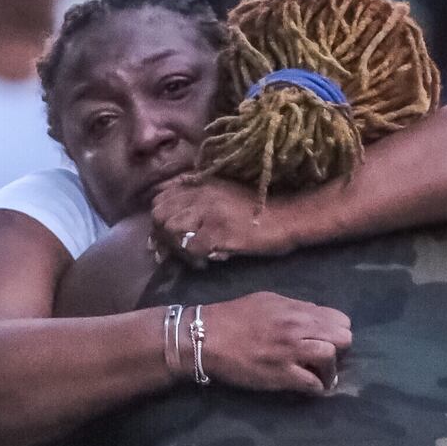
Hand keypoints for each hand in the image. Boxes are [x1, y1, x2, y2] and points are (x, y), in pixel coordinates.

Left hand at [152, 176, 297, 267]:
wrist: (287, 217)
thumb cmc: (259, 208)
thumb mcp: (226, 193)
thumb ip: (201, 199)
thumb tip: (174, 217)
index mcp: (201, 182)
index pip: (161, 196)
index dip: (159, 216)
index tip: (164, 233)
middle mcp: (201, 193)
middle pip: (159, 212)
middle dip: (160, 234)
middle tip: (171, 251)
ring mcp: (208, 211)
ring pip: (170, 229)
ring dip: (174, 247)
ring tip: (190, 257)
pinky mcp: (217, 231)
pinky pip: (189, 247)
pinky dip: (192, 259)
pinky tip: (205, 263)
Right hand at [197, 292, 351, 394]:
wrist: (205, 337)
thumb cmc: (233, 317)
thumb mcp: (268, 301)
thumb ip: (295, 308)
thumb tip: (314, 317)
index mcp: (296, 310)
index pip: (340, 319)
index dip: (336, 331)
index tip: (327, 340)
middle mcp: (298, 328)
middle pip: (343, 338)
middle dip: (339, 349)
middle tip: (325, 358)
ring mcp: (290, 352)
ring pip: (331, 358)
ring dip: (329, 370)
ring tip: (319, 375)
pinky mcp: (281, 375)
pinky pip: (313, 384)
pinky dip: (315, 387)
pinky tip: (307, 386)